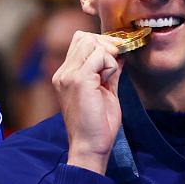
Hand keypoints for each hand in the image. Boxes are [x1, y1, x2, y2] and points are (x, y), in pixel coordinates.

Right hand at [53, 30, 125, 172]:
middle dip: (106, 45)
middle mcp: (63, 73)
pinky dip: (110, 65)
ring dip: (108, 55)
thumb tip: (120, 54)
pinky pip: (101, 56)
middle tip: (116, 64)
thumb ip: (109, 71)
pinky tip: (109, 81)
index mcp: (66, 75)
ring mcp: (69, 75)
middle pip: (85, 37)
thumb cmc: (97, 124)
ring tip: (109, 76)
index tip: (116, 57)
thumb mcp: (105, 91)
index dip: (100, 44)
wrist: (90, 146)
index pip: (80, 41)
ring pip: (92, 43)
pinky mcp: (79, 80)